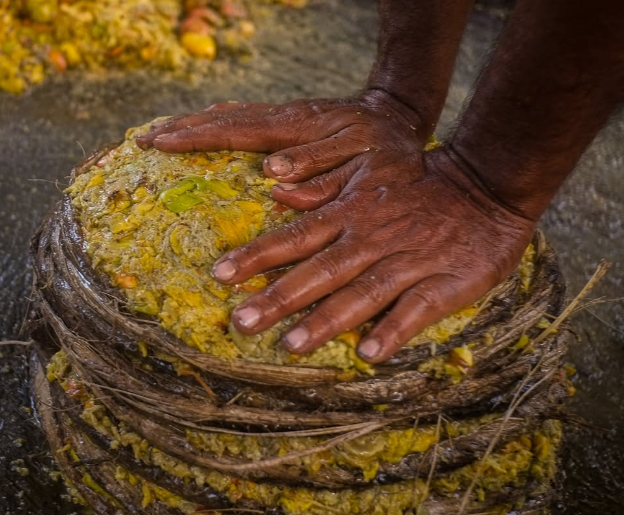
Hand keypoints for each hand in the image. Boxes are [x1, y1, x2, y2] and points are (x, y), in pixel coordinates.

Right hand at [135, 91, 426, 188]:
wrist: (400, 114)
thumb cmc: (385, 147)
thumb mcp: (362, 161)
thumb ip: (321, 169)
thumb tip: (272, 177)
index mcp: (296, 129)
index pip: (235, 132)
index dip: (194, 138)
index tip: (157, 142)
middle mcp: (286, 118)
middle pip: (224, 120)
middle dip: (183, 129)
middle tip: (143, 138)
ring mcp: (287, 116)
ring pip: (233, 115)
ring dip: (196, 123)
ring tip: (163, 132)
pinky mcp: (292, 120)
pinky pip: (248, 118)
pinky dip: (222, 121)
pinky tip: (208, 125)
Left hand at [209, 148, 534, 362]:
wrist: (484, 188)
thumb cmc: (416, 188)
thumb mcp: (368, 175)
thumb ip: (324, 188)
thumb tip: (277, 192)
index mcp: (351, 215)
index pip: (296, 237)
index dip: (258, 256)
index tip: (219, 275)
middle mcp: (371, 240)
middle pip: (321, 270)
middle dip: (281, 297)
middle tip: (242, 323)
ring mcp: (408, 263)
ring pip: (363, 293)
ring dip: (328, 319)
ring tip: (293, 345)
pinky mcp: (444, 284)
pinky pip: (417, 310)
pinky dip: (395, 330)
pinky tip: (371, 355)